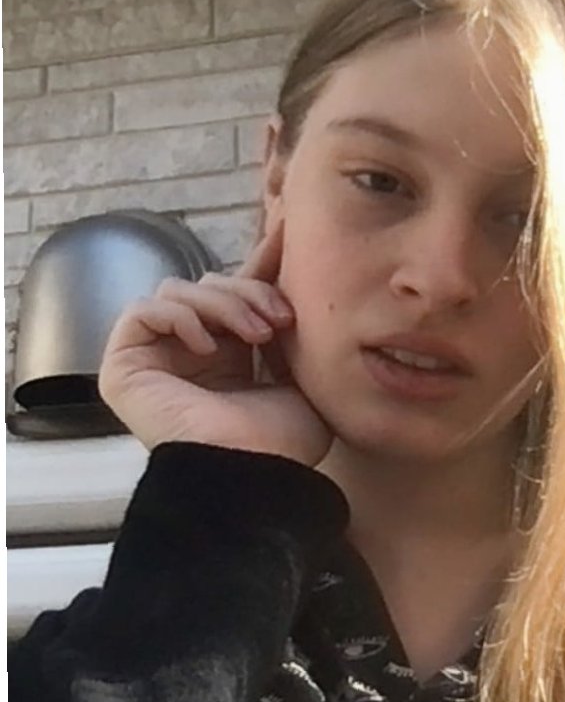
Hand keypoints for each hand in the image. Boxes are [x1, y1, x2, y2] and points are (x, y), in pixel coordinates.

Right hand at [98, 221, 332, 465]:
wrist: (255, 472)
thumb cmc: (283, 440)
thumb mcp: (302, 371)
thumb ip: (289, 322)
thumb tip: (293, 263)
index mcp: (234, 355)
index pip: (240, 291)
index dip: (262, 261)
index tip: (289, 230)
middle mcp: (194, 352)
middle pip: (214, 284)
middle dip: (251, 291)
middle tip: (281, 322)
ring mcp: (159, 358)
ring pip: (183, 290)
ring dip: (224, 304)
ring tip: (257, 337)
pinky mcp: (125, 366)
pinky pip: (145, 310)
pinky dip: (180, 316)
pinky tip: (209, 345)